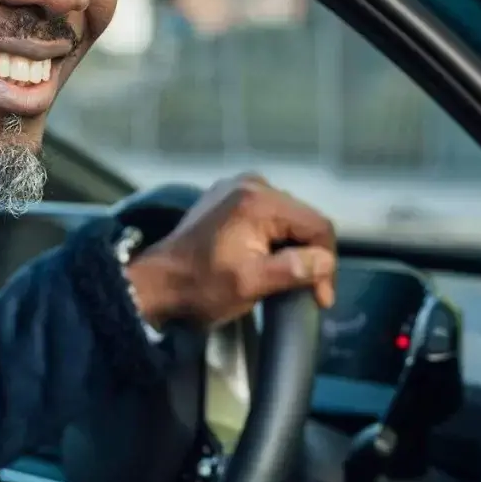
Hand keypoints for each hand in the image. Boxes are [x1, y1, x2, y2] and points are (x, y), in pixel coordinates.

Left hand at [124, 174, 336, 328]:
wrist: (154, 285)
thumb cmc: (200, 287)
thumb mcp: (250, 283)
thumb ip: (293, 269)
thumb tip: (326, 262)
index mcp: (259, 200)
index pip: (317, 225)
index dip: (326, 262)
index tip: (321, 297)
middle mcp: (252, 184)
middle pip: (303, 219)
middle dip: (311, 256)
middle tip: (309, 292)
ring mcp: (237, 188)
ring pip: (288, 219)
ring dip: (293, 249)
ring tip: (289, 280)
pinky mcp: (227, 200)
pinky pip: (267, 217)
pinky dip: (274, 240)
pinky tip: (269, 262)